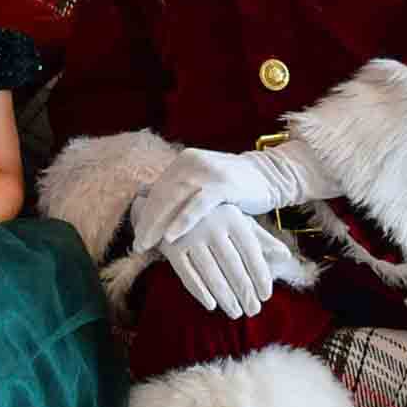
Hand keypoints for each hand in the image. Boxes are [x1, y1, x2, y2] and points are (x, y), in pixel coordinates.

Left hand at [133, 140, 341, 249]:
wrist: (269, 176)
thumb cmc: (233, 188)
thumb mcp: (203, 187)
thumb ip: (181, 195)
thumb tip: (151, 210)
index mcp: (184, 161)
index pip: (159, 190)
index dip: (146, 213)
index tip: (137, 235)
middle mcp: (192, 162)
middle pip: (162, 194)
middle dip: (148, 221)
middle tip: (138, 245)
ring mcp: (207, 171)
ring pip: (174, 199)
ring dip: (158, 224)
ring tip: (148, 244)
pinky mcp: (222, 183)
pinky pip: (197, 205)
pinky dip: (182, 221)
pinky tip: (170, 237)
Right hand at [160, 204, 291, 320]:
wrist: (172, 206)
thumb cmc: (215, 218)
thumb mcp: (238, 222)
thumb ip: (261, 239)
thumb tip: (286, 256)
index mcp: (232, 218)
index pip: (251, 252)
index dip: (260, 275)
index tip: (266, 296)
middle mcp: (211, 225)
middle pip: (232, 266)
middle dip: (244, 291)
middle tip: (253, 311)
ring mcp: (189, 237)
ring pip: (211, 274)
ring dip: (225, 297)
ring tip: (235, 313)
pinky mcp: (171, 248)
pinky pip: (187, 275)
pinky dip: (200, 292)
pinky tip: (211, 305)